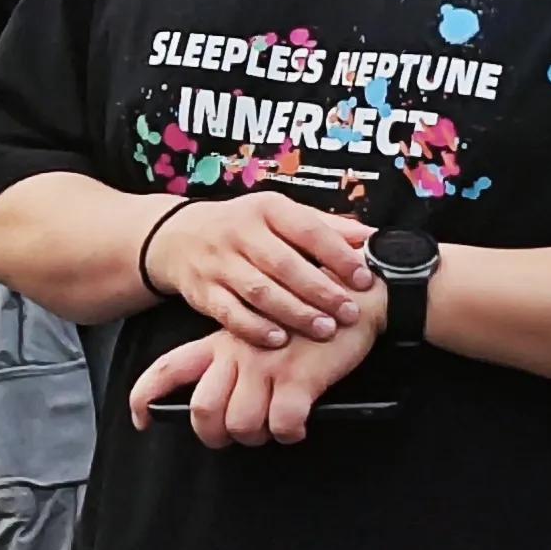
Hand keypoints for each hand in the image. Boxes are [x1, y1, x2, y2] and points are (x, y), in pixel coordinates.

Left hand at [126, 306, 383, 446]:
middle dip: (213, 434)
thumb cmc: (308, 317)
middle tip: (234, 435)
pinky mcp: (299, 376)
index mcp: (219, 341)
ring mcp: (266, 364)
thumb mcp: (259, 329)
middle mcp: (235, 352)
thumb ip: (236, 358)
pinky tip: (298, 424)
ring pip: (240, 423)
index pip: (167, 368)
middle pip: (202, 410)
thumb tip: (222, 401)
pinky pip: (282, 424)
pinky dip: (289, 433)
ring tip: (273, 426)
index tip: (142, 418)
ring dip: (257, 435)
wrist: (353, 294)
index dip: (145, 396)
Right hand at [143, 191, 373, 349]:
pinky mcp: (203, 291)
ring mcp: (218, 262)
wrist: (177, 237)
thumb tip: (373, 238)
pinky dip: (255, 328)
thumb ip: (325, 227)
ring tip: (324, 330)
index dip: (338, 255)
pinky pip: (229, 313)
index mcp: (266, 209)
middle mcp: (239, 232)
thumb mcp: (280, 215)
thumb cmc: (244, 228)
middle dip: (320, 290)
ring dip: (294, 313)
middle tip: (349, 312)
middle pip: (284, 264)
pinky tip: (279, 340)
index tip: (364, 278)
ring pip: (259, 291)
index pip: (307, 229)